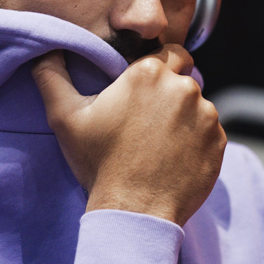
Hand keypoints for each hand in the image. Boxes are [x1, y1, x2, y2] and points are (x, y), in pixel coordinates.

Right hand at [32, 46, 225, 226]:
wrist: (134, 212)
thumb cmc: (99, 164)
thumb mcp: (64, 118)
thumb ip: (51, 76)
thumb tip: (45, 52)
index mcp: (149, 73)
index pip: (168, 52)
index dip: (157, 68)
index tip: (143, 92)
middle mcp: (183, 88)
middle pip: (183, 78)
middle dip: (168, 93)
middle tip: (146, 122)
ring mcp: (206, 116)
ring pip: (197, 106)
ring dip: (183, 118)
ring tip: (158, 145)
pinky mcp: (218, 142)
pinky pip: (210, 132)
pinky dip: (196, 141)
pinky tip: (173, 158)